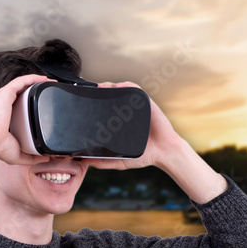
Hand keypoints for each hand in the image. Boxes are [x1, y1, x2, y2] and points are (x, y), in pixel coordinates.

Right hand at [0, 73, 51, 166]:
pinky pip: (21, 81)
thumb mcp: (19, 154)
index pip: (16, 105)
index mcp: (1, 116)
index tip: (40, 104)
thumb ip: (32, 156)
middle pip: (19, 92)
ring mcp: (2, 97)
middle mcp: (1, 104)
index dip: (28, 102)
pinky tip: (43, 78)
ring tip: (49, 82)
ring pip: (21, 84)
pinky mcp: (6, 93)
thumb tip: (45, 158)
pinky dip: (33, 78)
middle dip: (33, 89)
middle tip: (47, 91)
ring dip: (35, 81)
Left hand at [75, 81, 189, 171]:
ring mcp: (136, 106)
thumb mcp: (119, 160)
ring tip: (100, 88)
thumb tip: (83, 160)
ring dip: (109, 86)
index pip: (103, 108)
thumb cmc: (144, 155)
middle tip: (89, 93)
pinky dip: (126, 85)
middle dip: (99, 92)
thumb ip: (102, 161)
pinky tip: (117, 87)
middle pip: (110, 96)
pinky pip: (135, 89)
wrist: (164, 152)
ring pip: (120, 90)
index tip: (82, 102)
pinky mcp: (146, 103)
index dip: (93, 103)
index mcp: (119, 123)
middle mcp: (127, 112)